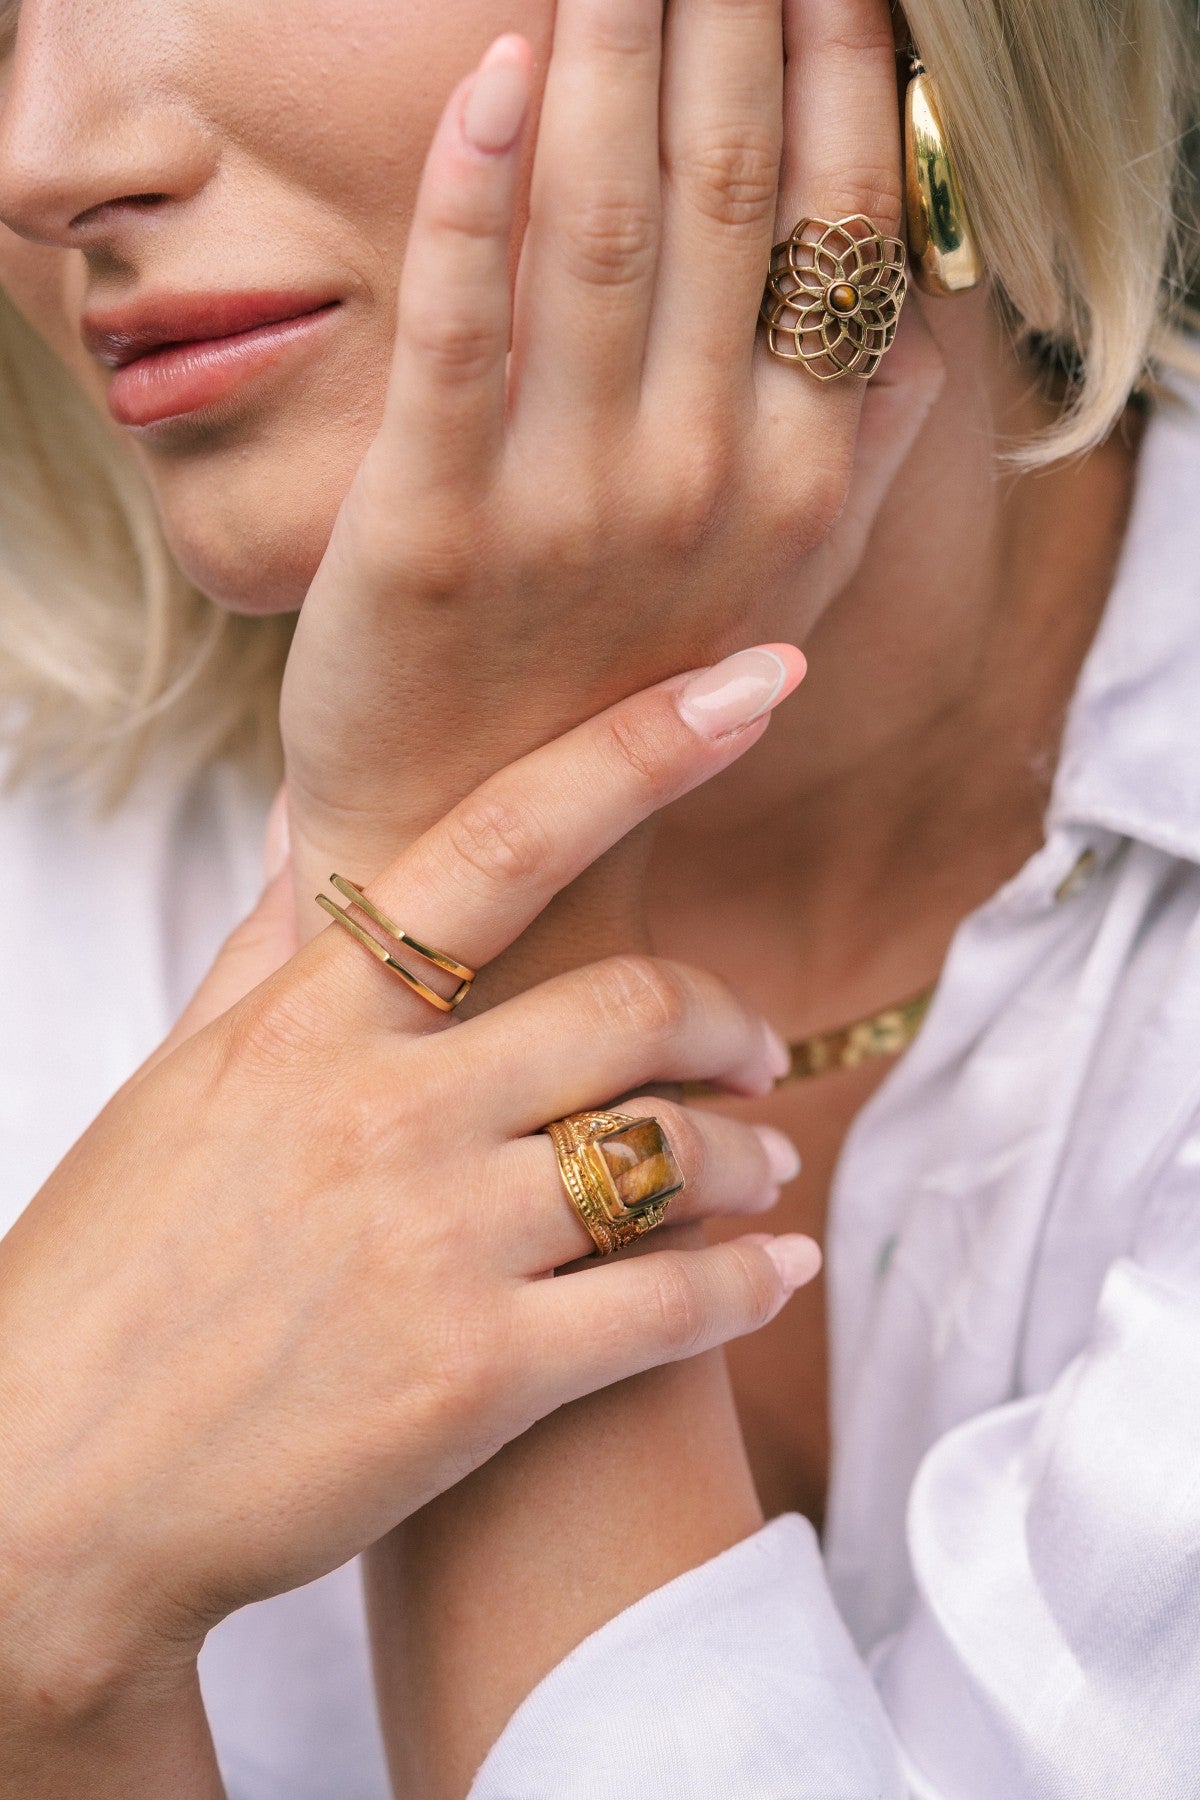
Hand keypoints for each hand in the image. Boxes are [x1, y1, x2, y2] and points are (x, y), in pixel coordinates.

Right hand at [0, 653, 815, 1731]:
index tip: (754, 681)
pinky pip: (670, 1302)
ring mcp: (434, 1241)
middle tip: (756, 1046)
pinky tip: (778, 1268)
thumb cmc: (113, 1277)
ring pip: (669, 1150)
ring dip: (750, 1150)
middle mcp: (379, 1109)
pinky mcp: (477, 1378)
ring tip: (765, 1161)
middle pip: (628, 1003)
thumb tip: (322, 817)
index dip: (639, 748)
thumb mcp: (181, 1081)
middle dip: (726, 1015)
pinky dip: (750, 1279)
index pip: (498, 841)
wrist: (47, 1494)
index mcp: (308, 1022)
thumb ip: (273, 944)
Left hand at [280, 0, 942, 889]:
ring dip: (612, 54)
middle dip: (728, 18)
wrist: (489, 854)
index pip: (833, 235)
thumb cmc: (627, 707)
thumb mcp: (781, 590)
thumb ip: (858, 454)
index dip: (837, 74)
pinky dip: (472, 197)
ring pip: (603, 234)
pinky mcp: (432, 526)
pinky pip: (459, 334)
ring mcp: (569, 505)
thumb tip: (919, 316)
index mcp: (793, 484)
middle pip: (727, 197)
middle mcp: (702, 482)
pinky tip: (491, 75)